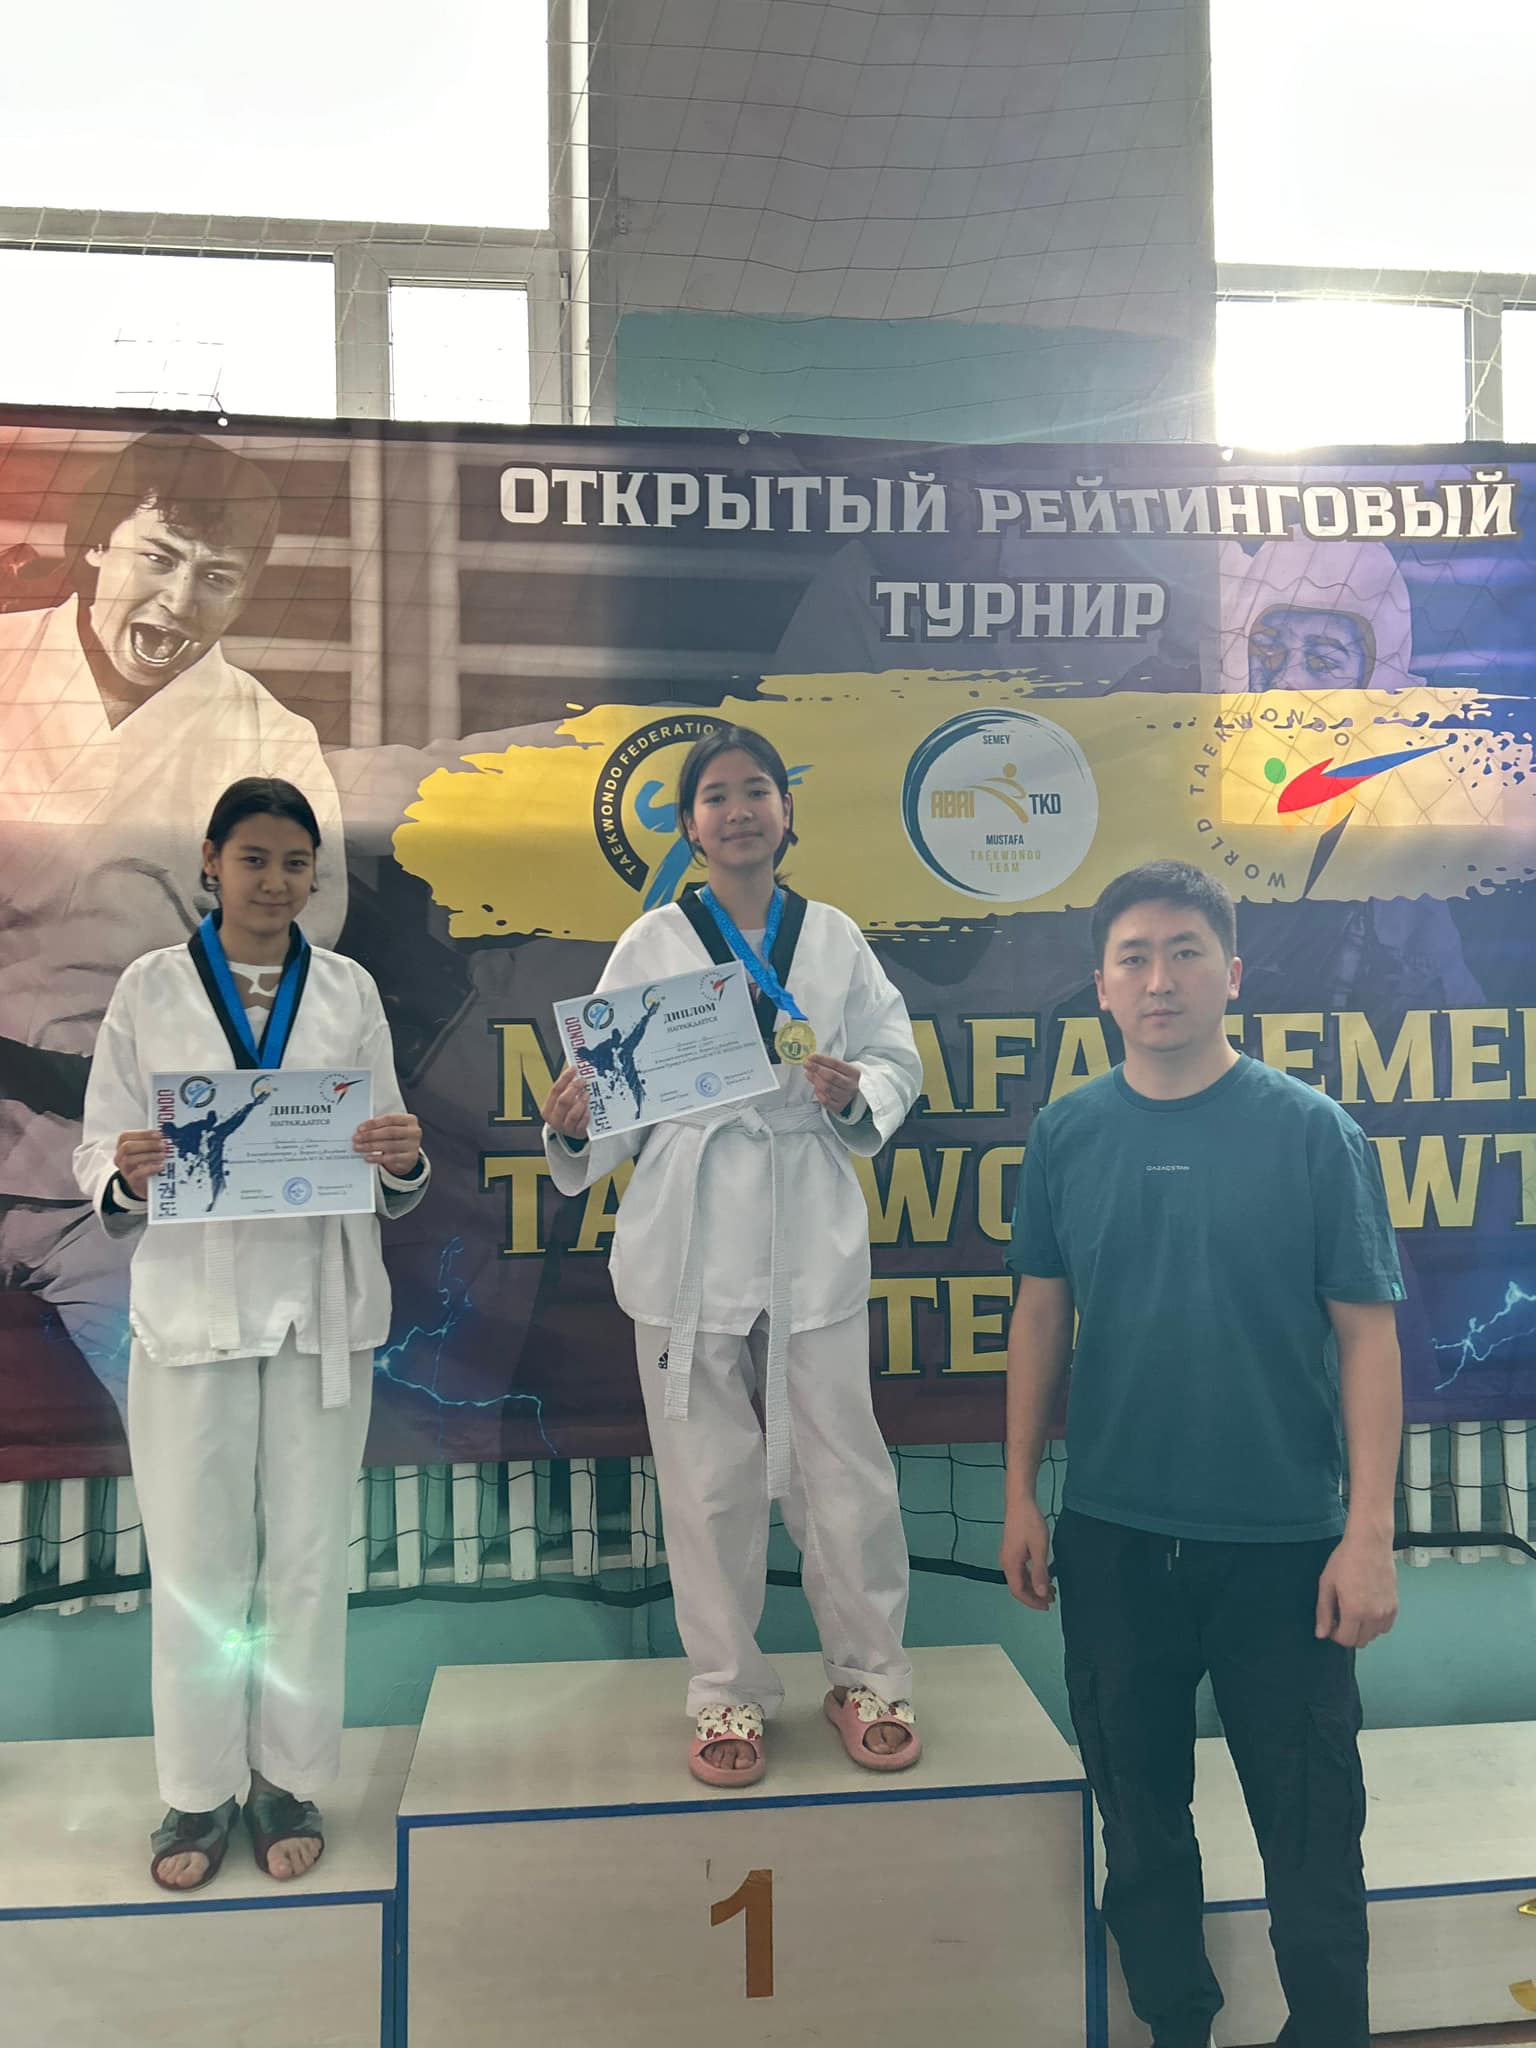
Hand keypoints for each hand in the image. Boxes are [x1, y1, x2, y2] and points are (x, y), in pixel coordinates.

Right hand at [114, 1129, 171, 1199]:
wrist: (147, 1185)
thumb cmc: (148, 1163)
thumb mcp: (148, 1151)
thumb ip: (153, 1142)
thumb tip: (166, 1135)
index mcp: (122, 1147)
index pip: (125, 1136)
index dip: (142, 1134)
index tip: (158, 1134)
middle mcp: (120, 1157)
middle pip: (126, 1147)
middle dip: (147, 1144)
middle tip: (163, 1145)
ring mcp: (124, 1170)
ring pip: (129, 1160)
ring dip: (149, 1156)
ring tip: (163, 1155)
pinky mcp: (132, 1181)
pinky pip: (136, 1174)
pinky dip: (150, 1169)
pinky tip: (161, 1166)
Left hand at [353, 1113, 422, 1176]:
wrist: (409, 1153)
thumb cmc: (398, 1137)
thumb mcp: (394, 1127)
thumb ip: (381, 1126)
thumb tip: (361, 1130)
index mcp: (409, 1120)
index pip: (389, 1119)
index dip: (373, 1123)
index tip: (360, 1128)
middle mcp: (413, 1132)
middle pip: (389, 1132)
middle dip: (370, 1135)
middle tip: (356, 1138)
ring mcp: (413, 1145)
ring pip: (389, 1145)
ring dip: (370, 1146)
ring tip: (359, 1147)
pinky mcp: (410, 1158)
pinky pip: (391, 1158)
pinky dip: (377, 1158)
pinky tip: (368, 1157)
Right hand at [541, 1064, 590, 1139]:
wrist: (571, 1132)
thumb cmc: (567, 1113)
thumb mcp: (562, 1102)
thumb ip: (566, 1090)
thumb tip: (575, 1073)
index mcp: (547, 1109)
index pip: (555, 1090)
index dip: (565, 1078)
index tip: (573, 1069)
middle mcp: (554, 1119)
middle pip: (563, 1101)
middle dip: (574, 1088)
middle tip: (582, 1081)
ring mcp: (565, 1128)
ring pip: (573, 1114)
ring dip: (581, 1102)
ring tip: (587, 1094)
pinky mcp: (576, 1133)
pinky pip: (582, 1123)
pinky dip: (586, 1114)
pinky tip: (589, 1109)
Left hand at [804, 1053, 860, 1113]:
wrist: (853, 1098)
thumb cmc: (844, 1080)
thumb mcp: (842, 1070)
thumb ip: (829, 1065)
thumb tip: (812, 1059)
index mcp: (854, 1073)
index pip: (836, 1064)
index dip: (822, 1059)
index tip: (811, 1057)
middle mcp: (851, 1085)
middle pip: (831, 1076)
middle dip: (816, 1069)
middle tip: (806, 1064)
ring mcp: (845, 1097)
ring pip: (827, 1088)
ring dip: (815, 1080)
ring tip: (808, 1074)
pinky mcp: (839, 1107)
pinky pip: (825, 1100)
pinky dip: (818, 1093)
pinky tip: (816, 1088)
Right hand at [1000, 1497, 1054, 1610]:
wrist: (1020, 1502)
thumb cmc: (1030, 1523)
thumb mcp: (1039, 1548)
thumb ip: (1040, 1572)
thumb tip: (1042, 1594)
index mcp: (1011, 1564)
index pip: (1018, 1591)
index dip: (1032, 1602)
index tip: (1047, 1606)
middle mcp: (1006, 1563)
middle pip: (1018, 1587)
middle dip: (1035, 1596)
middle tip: (1052, 1600)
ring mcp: (1008, 1557)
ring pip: (1020, 1579)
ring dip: (1034, 1587)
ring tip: (1052, 1590)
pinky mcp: (1013, 1551)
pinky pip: (1021, 1571)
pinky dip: (1032, 1577)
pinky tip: (1044, 1576)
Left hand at [1315, 1531, 1397, 1646]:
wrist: (1370, 1543)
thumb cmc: (1345, 1560)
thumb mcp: (1327, 1584)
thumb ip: (1323, 1612)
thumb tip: (1321, 1634)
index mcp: (1354, 1611)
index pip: (1346, 1640)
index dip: (1334, 1635)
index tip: (1331, 1622)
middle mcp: (1373, 1616)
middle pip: (1360, 1641)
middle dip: (1347, 1634)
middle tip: (1340, 1616)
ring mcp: (1387, 1612)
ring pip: (1374, 1636)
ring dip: (1362, 1630)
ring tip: (1354, 1611)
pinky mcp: (1395, 1606)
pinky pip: (1385, 1627)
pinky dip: (1375, 1625)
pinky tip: (1367, 1609)